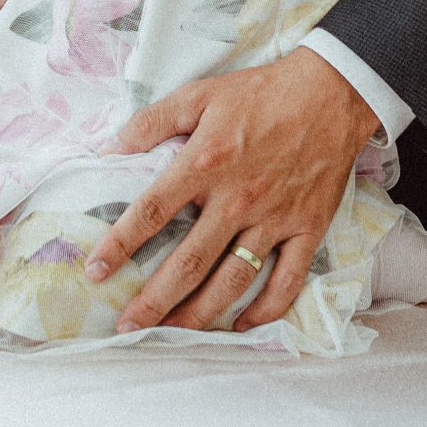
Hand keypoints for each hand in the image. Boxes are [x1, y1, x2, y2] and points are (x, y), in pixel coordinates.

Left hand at [87, 49, 380, 331]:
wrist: (330, 93)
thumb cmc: (260, 94)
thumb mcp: (199, 94)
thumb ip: (151, 122)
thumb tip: (109, 150)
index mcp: (204, 163)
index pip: (152, 212)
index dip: (120, 244)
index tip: (96, 270)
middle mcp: (236, 199)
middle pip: (189, 263)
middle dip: (154, 300)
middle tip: (127, 326)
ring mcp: (273, 219)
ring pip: (232, 281)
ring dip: (199, 313)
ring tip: (171, 333)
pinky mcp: (306, 230)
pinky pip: (286, 281)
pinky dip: (265, 310)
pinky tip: (240, 325)